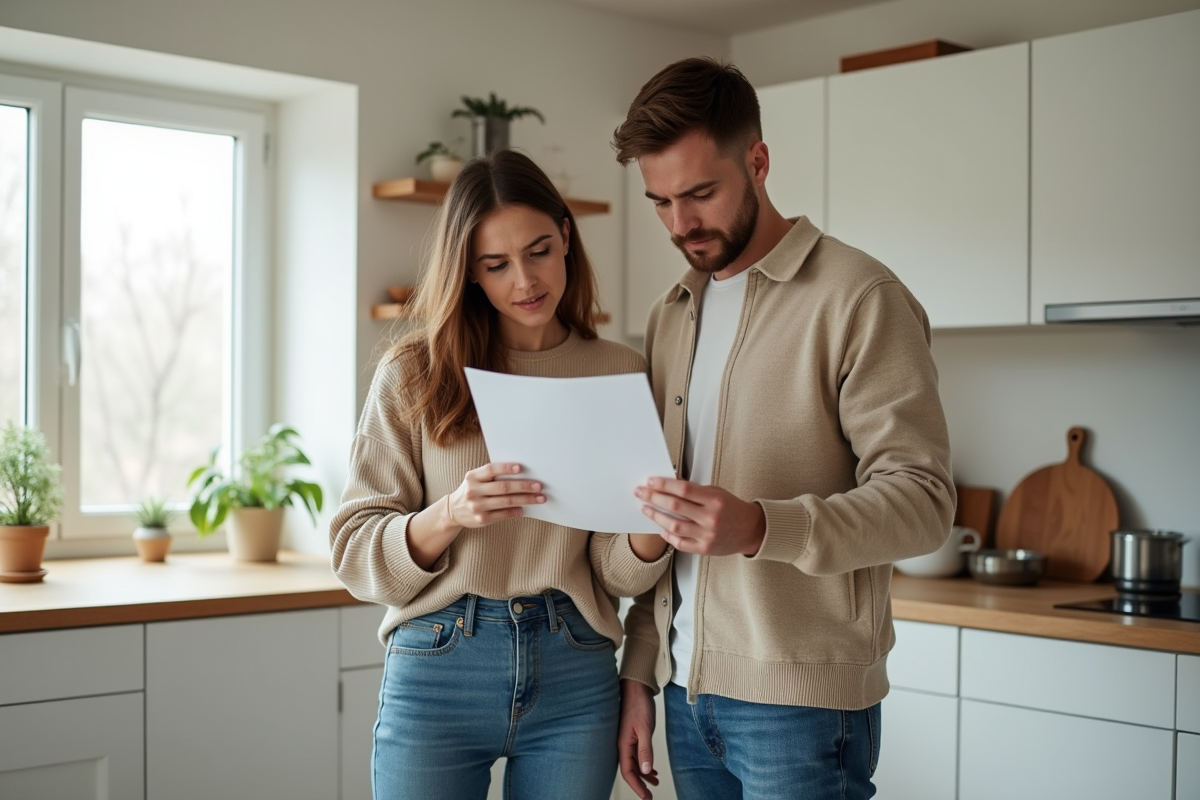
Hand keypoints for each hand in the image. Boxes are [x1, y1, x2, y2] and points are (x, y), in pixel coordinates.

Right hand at [447, 462, 544, 528]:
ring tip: (539, 498)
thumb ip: (492, 476)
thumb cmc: (472, 490)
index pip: (491, 470)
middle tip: (538, 486)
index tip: (521, 468)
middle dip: (523, 486)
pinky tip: (524, 509)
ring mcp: (477, 506)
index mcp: (472, 477)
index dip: (506, 468)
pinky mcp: (481, 519)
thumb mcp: (475, 479)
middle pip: (503, 487)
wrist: (453, 510)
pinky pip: (502, 515)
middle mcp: (473, 491)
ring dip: (525, 499)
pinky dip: (515, 512)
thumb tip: (521, 474)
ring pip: (506, 502)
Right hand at [618, 679, 658, 799]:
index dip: (637, 787)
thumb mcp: (644, 729)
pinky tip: (652, 768)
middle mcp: (623, 745)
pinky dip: (645, 763)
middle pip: (630, 770)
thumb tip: (645, 771)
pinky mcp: (632, 735)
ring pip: (634, 763)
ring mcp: (627, 740)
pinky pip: (637, 755)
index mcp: (623, 745)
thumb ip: (645, 750)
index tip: (646, 797)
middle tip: (649, 796)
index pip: (628, 772)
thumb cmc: (639, 705)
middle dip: (640, 785)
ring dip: (644, 775)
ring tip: (655, 783)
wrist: (637, 687)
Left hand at [635, 477, 765, 555]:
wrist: (751, 530)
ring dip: (656, 516)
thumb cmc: (732, 508)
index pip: (683, 489)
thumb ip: (694, 490)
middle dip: (654, 497)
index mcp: (715, 500)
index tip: (651, 481)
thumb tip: (669, 483)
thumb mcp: (716, 492)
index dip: (664, 484)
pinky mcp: (704, 549)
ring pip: (674, 525)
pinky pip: (680, 542)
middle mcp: (711, 518)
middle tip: (641, 492)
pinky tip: (661, 527)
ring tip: (646, 508)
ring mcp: (707, 535)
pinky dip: (668, 534)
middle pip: (675, 506)